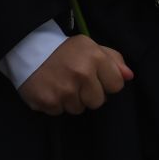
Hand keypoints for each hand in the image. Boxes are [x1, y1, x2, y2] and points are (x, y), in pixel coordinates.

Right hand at [17, 35, 131, 114]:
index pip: (117, 85)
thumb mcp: (91, 47)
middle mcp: (82, 75)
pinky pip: (60, 112)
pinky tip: (51, 90)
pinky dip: (56, 104)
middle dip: (90, 94)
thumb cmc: (65, 50)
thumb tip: (129, 76)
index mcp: (95, 59)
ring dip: (73, 100)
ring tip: (63, 85)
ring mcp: (64, 90)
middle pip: (98, 102)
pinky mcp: (48, 102)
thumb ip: (113, 60)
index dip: (107, 83)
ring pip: (79, 109)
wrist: (29, 50)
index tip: (97, 78)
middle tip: (78, 83)